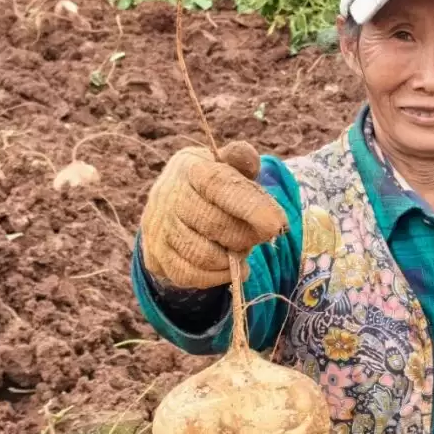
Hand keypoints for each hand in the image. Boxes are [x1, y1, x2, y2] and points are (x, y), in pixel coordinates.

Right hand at [140, 141, 286, 288]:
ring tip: (241, 249)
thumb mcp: (227, 165)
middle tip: (260, 235)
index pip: (220, 186)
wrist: (172, 203)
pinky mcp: (155, 255)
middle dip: (246, 236)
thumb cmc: (213, 185)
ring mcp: (159, 228)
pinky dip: (216, 276)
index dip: (251, 206)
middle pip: (216, 225)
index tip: (278, 224)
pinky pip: (189, 275)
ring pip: (203, 255)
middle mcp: (169, 197)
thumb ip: (241, 160)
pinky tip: (229, 268)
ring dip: (232, 259)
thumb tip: (248, 157)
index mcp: (191, 169)